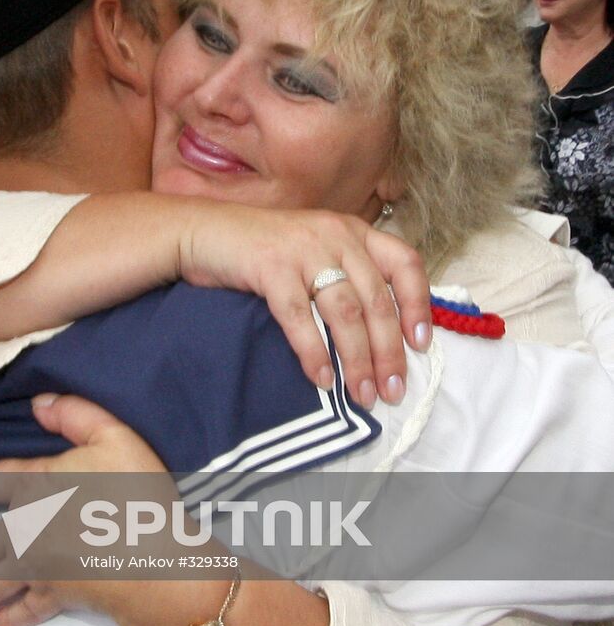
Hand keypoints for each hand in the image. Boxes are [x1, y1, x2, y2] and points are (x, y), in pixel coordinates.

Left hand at [0, 394, 208, 625]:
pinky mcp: (61, 594)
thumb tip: (37, 402)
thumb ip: (76, 414)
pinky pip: (29, 608)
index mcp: (38, 486)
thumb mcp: (114, 437)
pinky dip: (11, 618)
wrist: (155, 561)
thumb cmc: (136, 495)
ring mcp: (42, 566)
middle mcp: (29, 529)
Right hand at [177, 202, 429, 408]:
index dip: (418, 305)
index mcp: (352, 231)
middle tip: (392, 389)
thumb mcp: (314, 249)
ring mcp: (303, 249)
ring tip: (362, 394)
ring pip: (345, 312)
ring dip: (358, 359)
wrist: (203, 231)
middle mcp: (335, 235)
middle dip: (388, 352)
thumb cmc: (261, 248)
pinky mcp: (271, 266)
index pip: (405, 264)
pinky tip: (322, 378)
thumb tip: (381, 331)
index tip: (421, 345)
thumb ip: (345, 273)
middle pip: (376, 300)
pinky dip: (314, 352)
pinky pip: (301, 317)